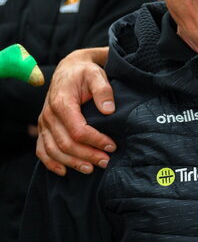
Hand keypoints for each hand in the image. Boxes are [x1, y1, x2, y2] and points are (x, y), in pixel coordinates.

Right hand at [36, 48, 114, 175]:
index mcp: (62, 102)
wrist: (70, 69)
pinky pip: (41, 150)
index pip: (78, 130)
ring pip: (54, 150)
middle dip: (87, 155)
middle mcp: (49, 114)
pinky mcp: (44, 128)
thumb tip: (108, 110)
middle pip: (66, 144)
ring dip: (72, 163)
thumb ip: (103, 90)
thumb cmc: (84, 73)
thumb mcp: (96, 74)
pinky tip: (64, 171)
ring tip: (91, 169)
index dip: (95, 141)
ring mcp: (44, 123)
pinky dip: (51, 163)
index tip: (112, 146)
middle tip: (106, 161)